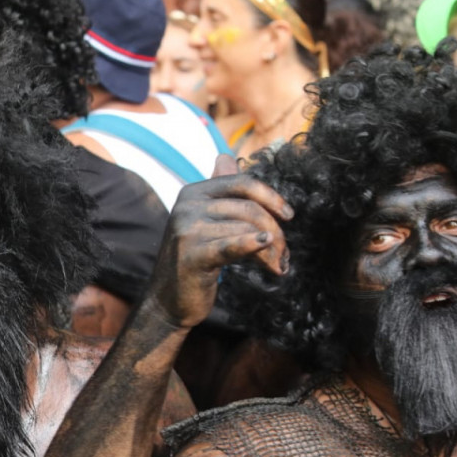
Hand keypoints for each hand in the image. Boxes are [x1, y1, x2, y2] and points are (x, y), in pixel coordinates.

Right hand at [147, 155, 292, 328]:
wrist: (167, 300)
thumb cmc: (194, 260)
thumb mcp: (204, 221)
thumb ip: (219, 191)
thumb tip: (226, 157)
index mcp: (192, 193)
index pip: (242, 183)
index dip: (271, 197)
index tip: (288, 216)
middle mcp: (187, 207)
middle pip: (248, 208)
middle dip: (276, 230)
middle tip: (284, 254)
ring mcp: (187, 230)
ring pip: (246, 229)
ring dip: (271, 250)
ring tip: (278, 266)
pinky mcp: (192, 255)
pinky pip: (231, 245)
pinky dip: (253, 244)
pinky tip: (265, 244)